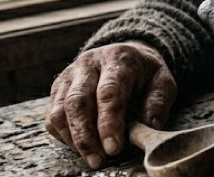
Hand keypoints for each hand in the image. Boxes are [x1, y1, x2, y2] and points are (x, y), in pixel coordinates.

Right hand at [45, 41, 176, 169]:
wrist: (126, 54)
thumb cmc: (145, 73)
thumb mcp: (162, 82)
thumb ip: (157, 103)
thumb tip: (149, 127)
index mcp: (117, 59)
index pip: (109, 92)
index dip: (109, 123)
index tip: (114, 148)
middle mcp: (88, 64)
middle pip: (78, 101)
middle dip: (86, 136)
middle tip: (98, 160)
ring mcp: (69, 75)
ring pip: (60, 110)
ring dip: (73, 139)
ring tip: (91, 158)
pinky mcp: (58, 88)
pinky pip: (52, 116)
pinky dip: (62, 135)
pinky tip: (80, 146)